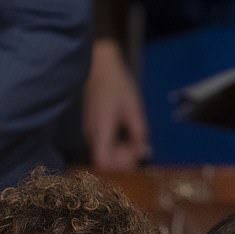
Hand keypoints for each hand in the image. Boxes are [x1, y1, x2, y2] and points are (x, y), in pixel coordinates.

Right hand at [83, 39, 149, 170]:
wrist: (99, 68)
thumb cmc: (117, 84)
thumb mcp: (133, 107)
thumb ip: (138, 131)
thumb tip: (144, 151)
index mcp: (102, 130)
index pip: (103, 161)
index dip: (119, 165)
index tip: (134, 154)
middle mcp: (92, 134)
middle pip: (103, 161)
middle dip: (122, 160)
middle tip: (138, 148)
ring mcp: (90, 132)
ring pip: (103, 154)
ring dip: (119, 154)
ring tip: (134, 141)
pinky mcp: (92, 128)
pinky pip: (103, 145)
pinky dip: (115, 146)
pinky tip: (125, 136)